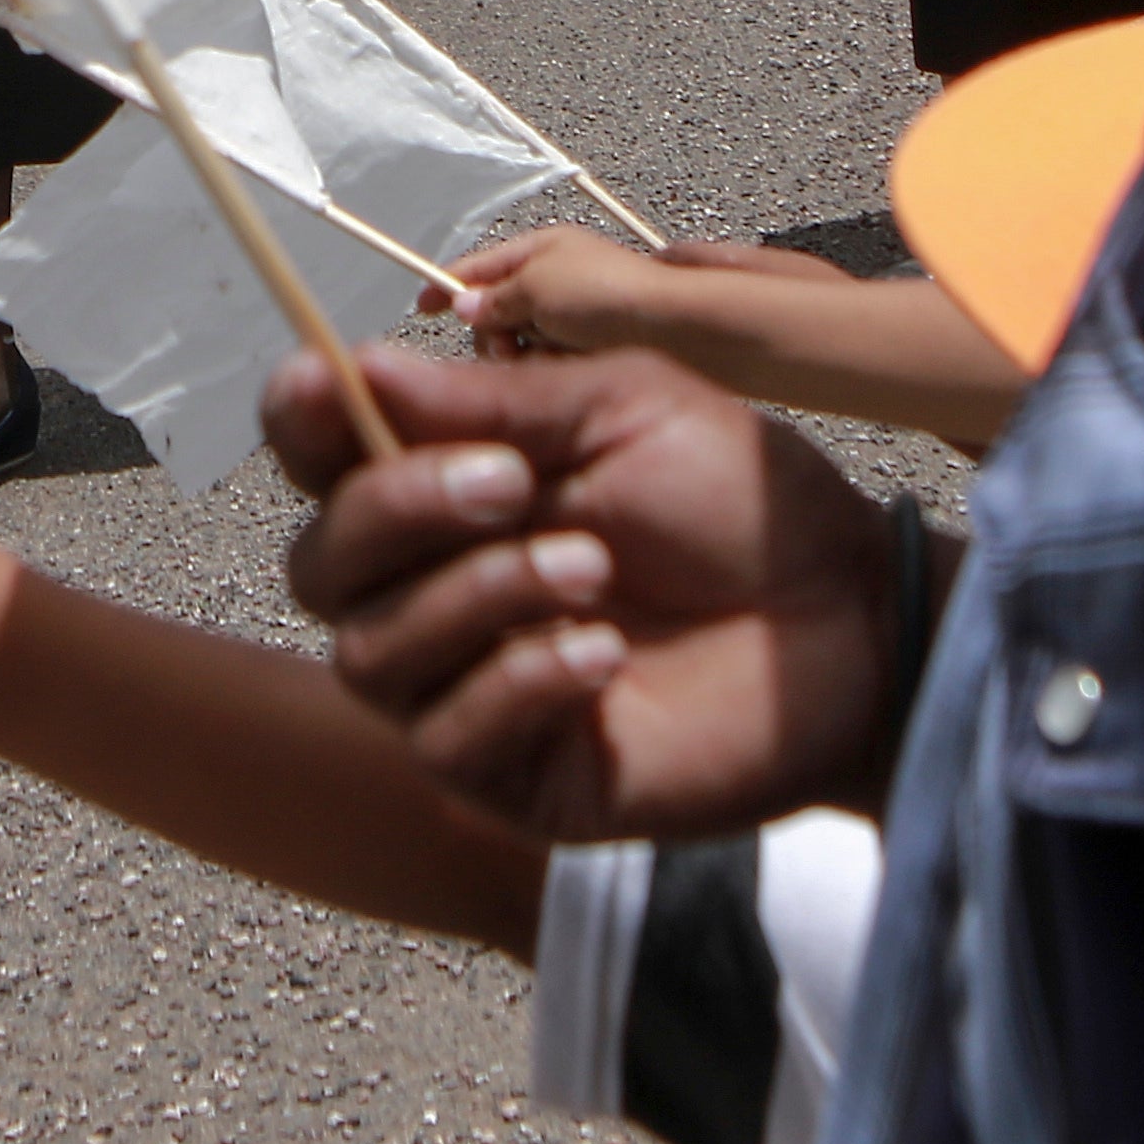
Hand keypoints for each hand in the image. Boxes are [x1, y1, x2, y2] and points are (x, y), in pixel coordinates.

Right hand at [270, 345, 905, 841]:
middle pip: (319, 561)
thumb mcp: (620, 410)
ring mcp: (463, 686)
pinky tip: (604, 654)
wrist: (845, 617)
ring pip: (372, 653)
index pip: (318, 458)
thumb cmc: (735, 501)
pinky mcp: (511, 775)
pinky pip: (447, 736)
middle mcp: (432, 587)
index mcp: (445, 485)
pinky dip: (516, 680)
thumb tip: (357, 367)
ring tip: (593, 569)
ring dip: (477, 595)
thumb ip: (491, 401)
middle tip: (513, 481)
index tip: (324, 383)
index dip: (298, 420)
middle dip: (400, 507)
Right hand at [422, 230, 851, 359]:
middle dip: (493, 332)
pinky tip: (564, 376)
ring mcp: (576, 321)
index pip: (480, 265)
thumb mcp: (540, 286)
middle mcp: (558, 282)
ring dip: (523, 356)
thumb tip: (464, 306)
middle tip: (507, 346)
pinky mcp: (591, 356)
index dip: (448, 285)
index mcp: (544, 250)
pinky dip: (549, 373)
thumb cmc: (610, 297)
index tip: (421, 309)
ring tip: (544, 359)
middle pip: (496, 313)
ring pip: (520, 348)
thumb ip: (496, 297)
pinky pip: (549, 370)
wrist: (677, 331)